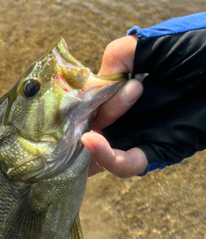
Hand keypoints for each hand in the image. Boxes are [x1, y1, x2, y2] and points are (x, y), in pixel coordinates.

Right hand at [83, 35, 147, 176]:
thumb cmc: (204, 51)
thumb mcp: (160, 44)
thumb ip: (124, 53)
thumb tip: (98, 78)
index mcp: (126, 89)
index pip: (90, 101)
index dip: (77, 100)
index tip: (74, 95)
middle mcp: (129, 114)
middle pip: (90, 128)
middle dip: (77, 126)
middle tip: (79, 118)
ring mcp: (140, 134)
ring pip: (100, 152)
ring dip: (89, 141)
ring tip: (88, 128)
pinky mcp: (155, 151)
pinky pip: (126, 164)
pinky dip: (106, 158)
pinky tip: (91, 141)